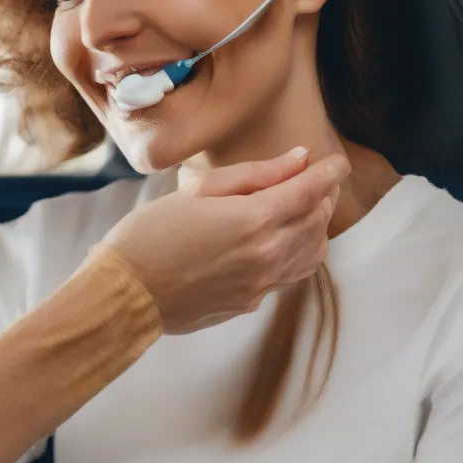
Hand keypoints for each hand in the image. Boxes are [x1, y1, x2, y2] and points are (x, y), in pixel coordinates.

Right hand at [101, 149, 349, 334]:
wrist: (126, 293)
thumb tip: (299, 160)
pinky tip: (284, 241)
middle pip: (317, 220)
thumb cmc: (150, 234)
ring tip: (305, 209)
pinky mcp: (251, 302)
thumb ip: (255, 175)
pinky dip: (299, 253)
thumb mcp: (199, 191)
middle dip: (324, 196)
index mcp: (253, 219)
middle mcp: (267, 254)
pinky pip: (290, 274)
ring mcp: (261, 284)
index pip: (310, 191)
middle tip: (319, 180)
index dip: (329, 174)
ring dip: (316, 227)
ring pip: (312, 252)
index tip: (337, 162)